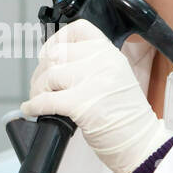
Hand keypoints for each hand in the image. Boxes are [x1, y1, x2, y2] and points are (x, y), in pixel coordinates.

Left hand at [20, 19, 172, 172]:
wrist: (141, 143)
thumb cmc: (126, 117)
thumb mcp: (115, 78)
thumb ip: (92, 65)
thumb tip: (56, 63)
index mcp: (110, 53)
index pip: (78, 29)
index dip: (56, 40)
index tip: (48, 53)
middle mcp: (102, 62)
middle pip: (56, 54)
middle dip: (42, 71)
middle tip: (40, 85)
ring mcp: (92, 82)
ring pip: (49, 75)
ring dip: (37, 89)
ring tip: (37, 99)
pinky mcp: (81, 104)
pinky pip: (46, 100)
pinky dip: (34, 106)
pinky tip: (31, 109)